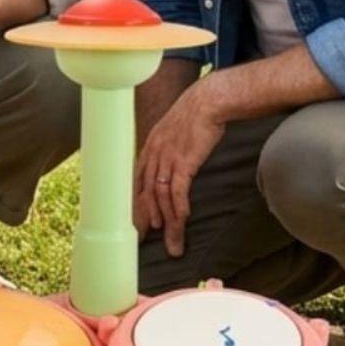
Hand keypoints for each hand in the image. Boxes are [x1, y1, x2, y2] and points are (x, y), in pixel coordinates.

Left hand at [133, 84, 226, 256]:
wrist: (208, 100)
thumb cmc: (195, 115)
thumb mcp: (174, 131)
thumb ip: (168, 148)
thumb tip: (173, 166)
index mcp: (149, 147)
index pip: (137, 182)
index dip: (136, 205)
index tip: (137, 223)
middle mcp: (153, 154)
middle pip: (146, 194)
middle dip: (147, 221)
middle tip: (147, 242)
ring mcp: (166, 157)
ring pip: (161, 197)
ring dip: (168, 224)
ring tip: (174, 244)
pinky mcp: (183, 160)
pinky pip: (178, 189)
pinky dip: (179, 207)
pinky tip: (183, 221)